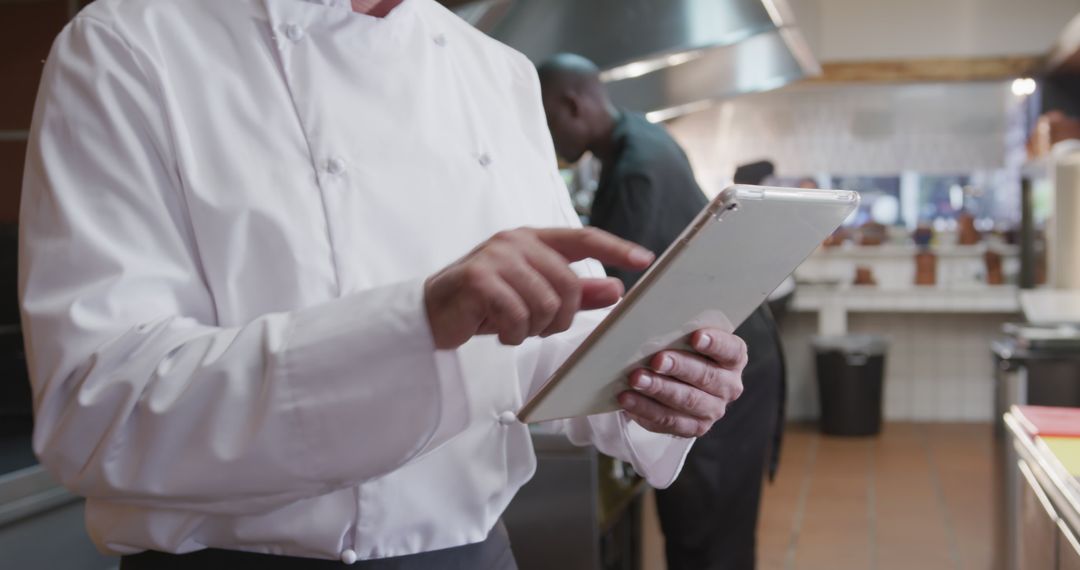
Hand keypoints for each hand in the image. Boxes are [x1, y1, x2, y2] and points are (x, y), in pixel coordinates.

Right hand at [425, 227, 653, 348]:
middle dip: (560, 317)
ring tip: (514, 327)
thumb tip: (616, 289)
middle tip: (538, 328)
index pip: (584, 238)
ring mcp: (496, 257)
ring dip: (533, 328)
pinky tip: (499, 332)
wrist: (432, 314)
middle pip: (569, 284)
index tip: (644, 259)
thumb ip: (576, 293)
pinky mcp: (478, 278)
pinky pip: (517, 316)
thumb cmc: (485, 303)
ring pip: (545, 303)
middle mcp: (516, 242)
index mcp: (533, 239)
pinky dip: (513, 334)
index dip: (616, 248)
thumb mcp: (534, 297)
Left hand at [618, 328, 746, 437]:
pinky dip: (645, 409)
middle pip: (706, 377)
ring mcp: (712, 409)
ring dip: (659, 389)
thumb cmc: (678, 348)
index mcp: (733, 358)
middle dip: (679, 367)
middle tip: (656, 360)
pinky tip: (627, 399)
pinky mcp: (693, 427)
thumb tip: (652, 314)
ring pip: (686, 401)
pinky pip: (668, 420)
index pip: (731, 350)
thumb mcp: (682, 335)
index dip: (715, 343)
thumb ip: (676, 326)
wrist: (672, 379)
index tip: (696, 336)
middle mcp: (728, 385)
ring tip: (635, 378)